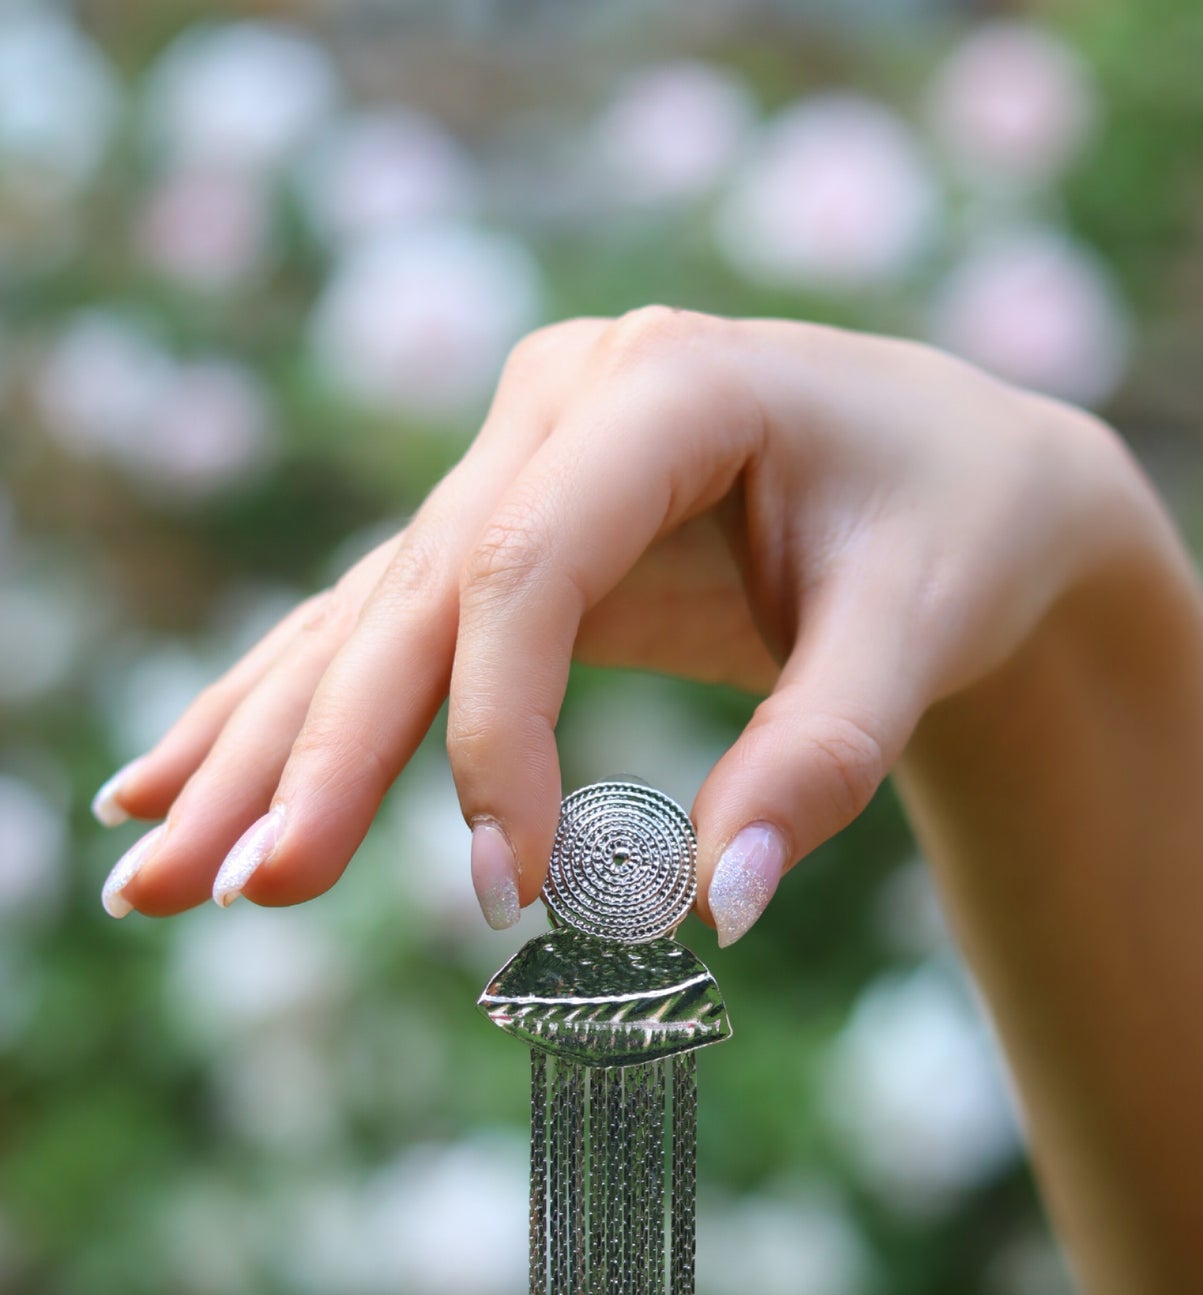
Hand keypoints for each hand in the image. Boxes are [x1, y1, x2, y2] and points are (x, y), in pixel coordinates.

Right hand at [95, 309, 1151, 938]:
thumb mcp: (926, 628)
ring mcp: (519, 460)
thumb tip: (718, 912)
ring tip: (148, 870)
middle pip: (412, 595)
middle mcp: (563, 403)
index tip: (513, 886)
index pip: (527, 567)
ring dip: (260, 751)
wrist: (962, 480)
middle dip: (317, 754)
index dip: (494, 733)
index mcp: (666, 382)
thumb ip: (829, 755)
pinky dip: (286, 718)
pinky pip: (380, 632)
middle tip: (231, 891)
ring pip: (366, 620)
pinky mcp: (507, 534)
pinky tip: (174, 787)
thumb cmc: (954, 533)